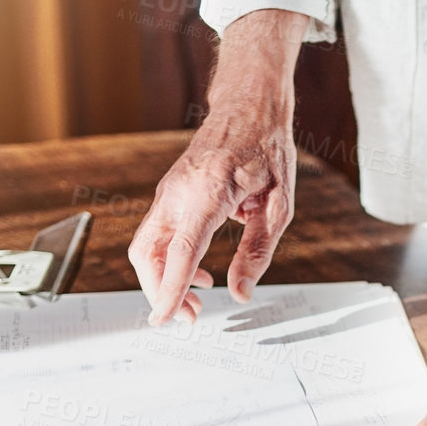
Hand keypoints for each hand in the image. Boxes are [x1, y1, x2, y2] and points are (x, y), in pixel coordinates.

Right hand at [128, 108, 294, 324]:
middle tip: (191, 317)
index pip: (181, 250)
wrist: (248, 107)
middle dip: (161, 292)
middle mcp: (178, 191)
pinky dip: (169, 261)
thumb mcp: (279, 205)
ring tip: (198, 299)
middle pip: (149, 253)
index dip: (171, 289)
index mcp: (208, 191)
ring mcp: (168, 191)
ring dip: (164, 280)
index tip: (165, 318)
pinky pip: (158, 235)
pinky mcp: (169, 194)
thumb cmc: (266, 148)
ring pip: (147, 247)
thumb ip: (258, 251)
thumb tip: (241, 292)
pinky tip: (198, 273)